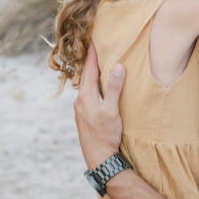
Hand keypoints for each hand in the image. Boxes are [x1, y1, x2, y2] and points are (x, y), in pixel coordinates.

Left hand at [74, 42, 124, 168]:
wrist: (98, 157)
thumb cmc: (106, 134)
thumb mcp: (112, 110)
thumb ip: (115, 88)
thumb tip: (118, 66)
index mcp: (86, 96)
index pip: (90, 70)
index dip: (92, 54)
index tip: (92, 40)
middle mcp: (80, 101)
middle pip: (86, 76)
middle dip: (90, 62)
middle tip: (93, 47)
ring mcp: (80, 110)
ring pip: (86, 87)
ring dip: (91, 75)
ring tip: (96, 65)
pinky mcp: (84, 117)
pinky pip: (87, 95)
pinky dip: (92, 86)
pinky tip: (97, 88)